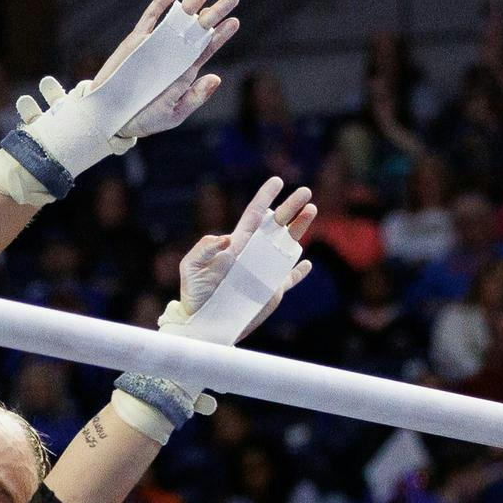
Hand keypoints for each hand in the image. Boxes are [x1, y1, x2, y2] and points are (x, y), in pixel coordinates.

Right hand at [115, 0, 239, 138]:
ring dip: (193, 2)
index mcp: (185, 71)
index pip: (207, 48)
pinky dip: (160, 5)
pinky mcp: (136, 42)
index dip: (221, 35)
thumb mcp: (173, 114)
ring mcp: (155, 45)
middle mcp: (174, 54)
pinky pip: (150, 19)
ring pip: (178, 19)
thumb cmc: (145, 119)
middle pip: (199, 29)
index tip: (234, 21)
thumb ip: (194, 97)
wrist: (112, 117)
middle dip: (216, 12)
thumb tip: (216, 78)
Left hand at [175, 176, 317, 338]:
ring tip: (312, 210)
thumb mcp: (191, 267)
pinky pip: (289, 278)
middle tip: (305, 191)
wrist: (203, 321)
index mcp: (236, 245)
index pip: (254, 216)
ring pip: (288, 245)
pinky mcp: (272, 291)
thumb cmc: (194, 293)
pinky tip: (307, 263)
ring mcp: (264, 272)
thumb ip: (204, 249)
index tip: (277, 181)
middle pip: (277, 225)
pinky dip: (299, 272)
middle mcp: (253, 254)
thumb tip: (227, 239)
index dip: (265, 197)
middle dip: (291, 207)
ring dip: (300, 228)